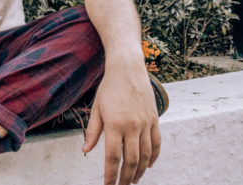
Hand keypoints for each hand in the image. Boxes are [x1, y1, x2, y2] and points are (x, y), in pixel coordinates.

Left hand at [82, 65, 160, 184]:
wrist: (127, 69)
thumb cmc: (109, 88)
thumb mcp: (97, 108)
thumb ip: (93, 131)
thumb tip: (85, 150)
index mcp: (114, 124)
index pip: (113, 157)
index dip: (111, 175)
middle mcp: (132, 126)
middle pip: (131, 160)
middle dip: (126, 178)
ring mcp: (145, 123)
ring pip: (146, 155)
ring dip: (139, 171)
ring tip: (133, 180)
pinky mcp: (154, 119)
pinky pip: (156, 143)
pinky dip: (153, 157)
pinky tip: (148, 165)